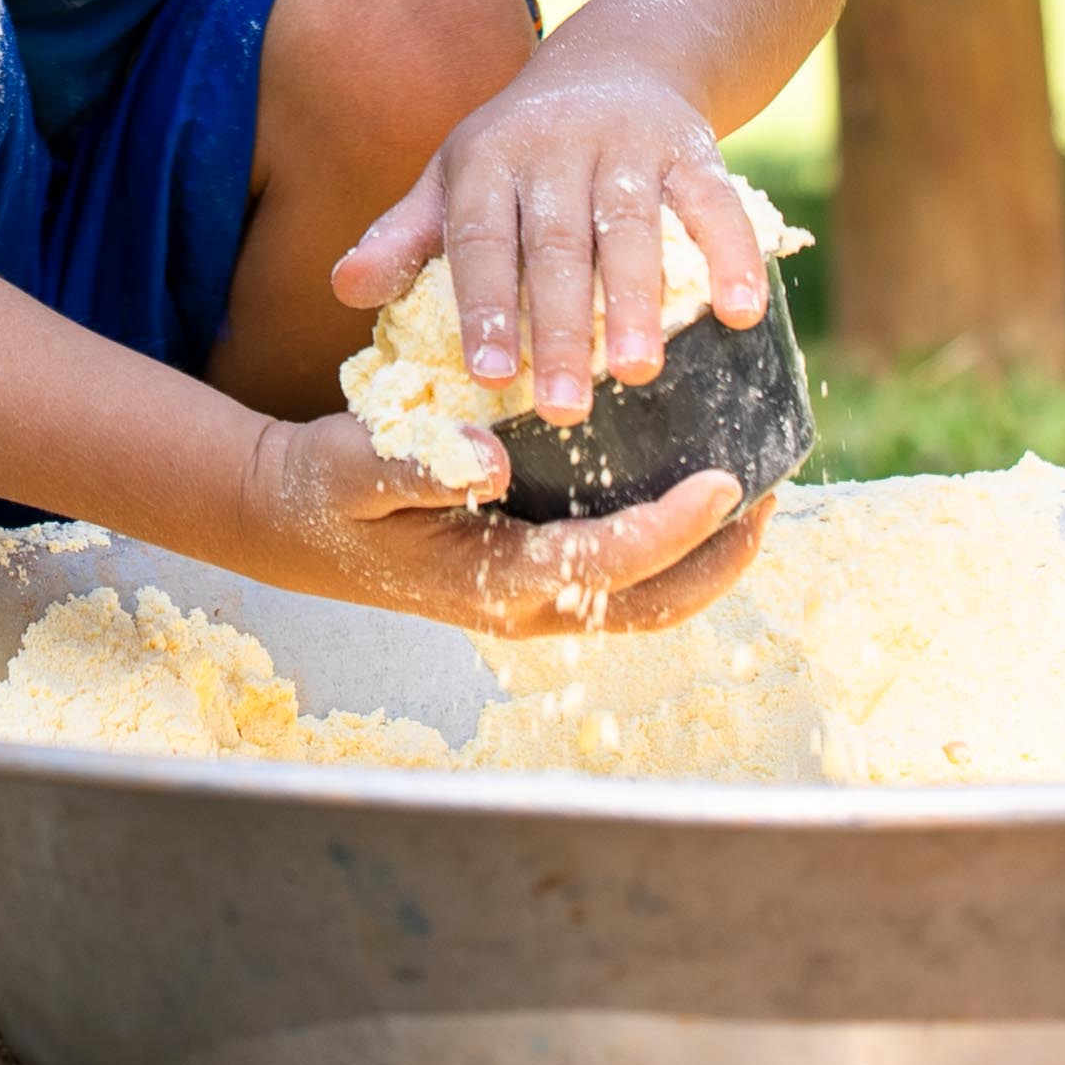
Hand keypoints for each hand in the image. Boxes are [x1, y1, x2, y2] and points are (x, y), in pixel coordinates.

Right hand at [234, 409, 772, 638]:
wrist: (294, 523)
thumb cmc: (326, 489)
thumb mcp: (352, 464)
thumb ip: (415, 461)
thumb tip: (494, 459)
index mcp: (491, 581)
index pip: (607, 564)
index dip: (674, 528)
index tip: (726, 482)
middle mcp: (523, 605)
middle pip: (651, 604)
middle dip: (719, 560)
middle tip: (769, 497)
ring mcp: (531, 600)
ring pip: (645, 601)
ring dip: (706, 560)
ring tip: (754, 500)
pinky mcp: (532, 578)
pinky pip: (620, 577)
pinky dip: (669, 547)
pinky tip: (691, 494)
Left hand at [331, 54, 769, 418]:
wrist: (618, 58)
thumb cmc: (520, 147)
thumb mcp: (454, 177)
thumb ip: (406, 237)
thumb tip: (342, 290)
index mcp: (488, 158)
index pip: (480, 235)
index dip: (483, 303)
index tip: (485, 376)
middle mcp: (556, 146)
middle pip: (556, 243)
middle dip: (559, 327)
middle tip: (561, 407)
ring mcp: (629, 145)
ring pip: (633, 227)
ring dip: (636, 301)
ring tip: (639, 372)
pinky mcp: (692, 148)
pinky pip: (717, 202)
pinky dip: (733, 255)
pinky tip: (742, 314)